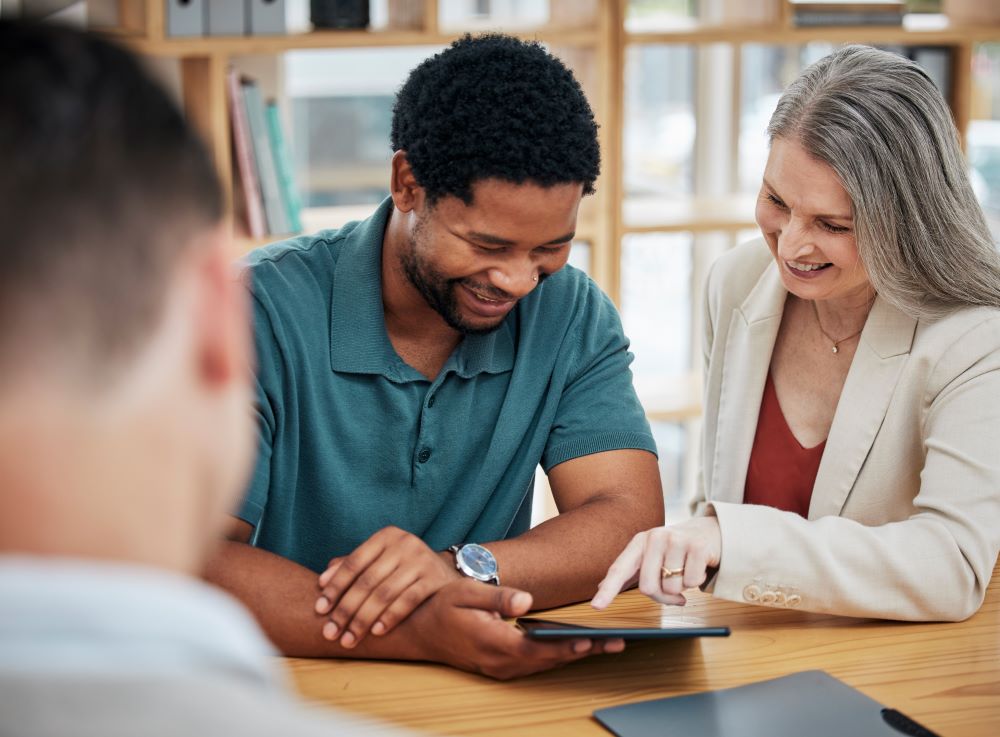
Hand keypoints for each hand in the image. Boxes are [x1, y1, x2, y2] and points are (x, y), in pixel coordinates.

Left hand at [314, 526, 458, 647]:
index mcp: (386, 536)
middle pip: (367, 581)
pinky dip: (390, 617)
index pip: (354, 563)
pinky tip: (376, 632)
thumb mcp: (380, 561)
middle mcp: (404, 543)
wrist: (446, 572)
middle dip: (346, 609)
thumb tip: (322, 582)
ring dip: (363, 619)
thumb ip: (352, 567)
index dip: (335, 587)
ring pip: (385, 593)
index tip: (320, 610)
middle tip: (330, 632)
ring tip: (349, 639)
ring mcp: (421, 560)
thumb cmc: (403, 568)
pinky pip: (408, 600)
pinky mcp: (435, 578)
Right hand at [410, 579, 624, 679]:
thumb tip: (526, 601)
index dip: (563, 646)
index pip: (535, 648)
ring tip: (606, 644)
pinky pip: (535, 665)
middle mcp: (498, 662)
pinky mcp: (500, 667)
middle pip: (547, 660)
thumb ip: (496, 598)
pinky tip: (577, 646)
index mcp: (491, 643)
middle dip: (583, 652)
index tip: (589, 640)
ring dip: (574, 655)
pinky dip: (558, 656)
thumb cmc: (440, 607)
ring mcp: (499, 668)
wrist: (418, 631)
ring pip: (544, 665)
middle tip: (615, 643)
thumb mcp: (465, 593)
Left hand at [590, 516, 721, 608]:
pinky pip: (692, 583)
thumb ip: (629, 571)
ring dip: (682, 589)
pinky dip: (697, 582)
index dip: (608, 589)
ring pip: (672, 588)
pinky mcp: (697, 547)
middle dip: (662, 597)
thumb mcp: (651, 554)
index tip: (597, 606)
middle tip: (674, 593)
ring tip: (686, 571)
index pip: (620, 569)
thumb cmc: (676, 549)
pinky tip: (698, 567)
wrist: (711, 531)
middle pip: (648, 588)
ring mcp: (676, 540)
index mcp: (639, 542)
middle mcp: (655, 538)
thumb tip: (601, 587)